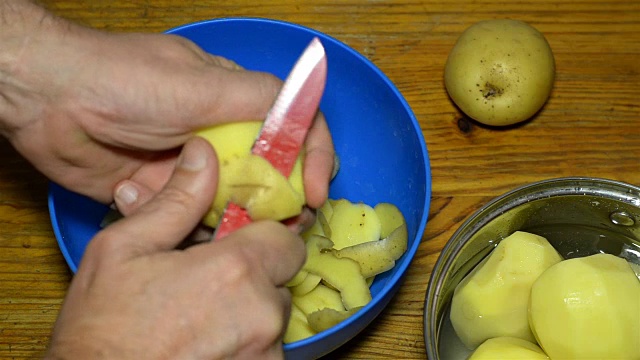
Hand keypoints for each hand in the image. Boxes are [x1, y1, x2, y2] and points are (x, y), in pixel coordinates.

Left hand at [1, 3, 333, 210]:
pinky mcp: (161, 194)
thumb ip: (256, 97)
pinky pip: (185, 220)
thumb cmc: (125, 81)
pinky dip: (176, 223)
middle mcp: (218, 137)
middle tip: (282, 229)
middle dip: (279, 202)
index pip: (292, 128)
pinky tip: (143, 199)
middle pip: (268, 175)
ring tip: (212, 229)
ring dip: (227, 221)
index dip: (315, 157)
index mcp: (235, 102)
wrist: (47, 101)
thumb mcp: (200, 83)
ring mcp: (190, 169)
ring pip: (229, 205)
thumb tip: (301, 114)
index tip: (317, 193)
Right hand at [46, 138, 305, 358]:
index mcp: (236, 271)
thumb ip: (176, 200)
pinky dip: (244, 346)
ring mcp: (265, 355)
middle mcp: (262, 315)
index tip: (235, 246)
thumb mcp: (124, 250)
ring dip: (247, 315)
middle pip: (279, 280)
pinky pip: (265, 351)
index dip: (262, 239)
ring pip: (272, 319)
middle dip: (251, 278)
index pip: (286, 239)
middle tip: (207, 286)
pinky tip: (205, 346)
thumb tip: (202, 153)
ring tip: (200, 320)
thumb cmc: (102, 328)